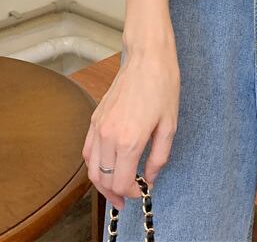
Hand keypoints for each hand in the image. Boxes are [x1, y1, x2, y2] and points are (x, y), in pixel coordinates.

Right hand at [83, 38, 180, 209]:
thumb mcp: (169, 124)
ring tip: (115, 188)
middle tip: (126, 199)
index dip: (131, 193)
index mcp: (129, 140)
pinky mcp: (95, 118)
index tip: (142, 190)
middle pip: (101, 179)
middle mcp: (108, 136)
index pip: (120, 182)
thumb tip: (150, 178)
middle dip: (114, 194)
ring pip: (91, 167)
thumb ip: (159, 157)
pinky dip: (94, 164)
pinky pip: (87, 150)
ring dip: (101, 182)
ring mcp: (98, 126)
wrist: (147, 57)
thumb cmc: (162, 85)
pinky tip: (106, 166)